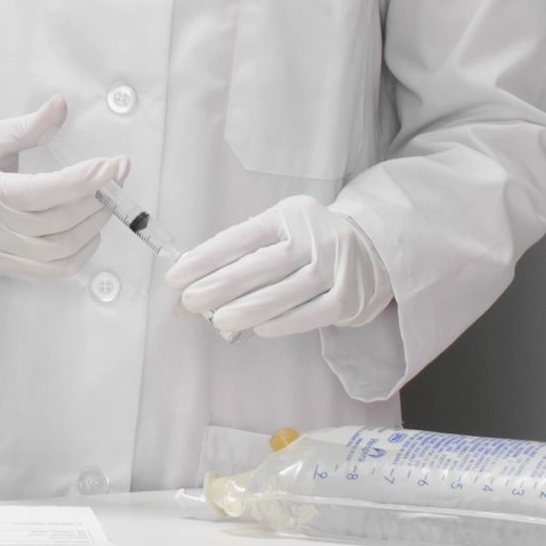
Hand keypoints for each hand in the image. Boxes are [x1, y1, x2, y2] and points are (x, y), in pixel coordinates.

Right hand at [0, 98, 124, 280]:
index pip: (40, 191)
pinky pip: (56, 270)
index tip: (112, 166)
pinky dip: (82, 251)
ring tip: (103, 203)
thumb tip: (61, 106)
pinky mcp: (7, 270)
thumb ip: (27, 126)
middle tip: (114, 179)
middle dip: (96, 198)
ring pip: (62, 249)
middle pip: (58, 221)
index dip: (82, 180)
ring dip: (93, 224)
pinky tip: (87, 231)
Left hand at [166, 195, 390, 338]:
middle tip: (190, 301)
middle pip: (266, 262)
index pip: (243, 236)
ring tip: (220, 320)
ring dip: (252, 307)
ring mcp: (338, 266)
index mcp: (289, 216)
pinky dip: (286, 322)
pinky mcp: (350, 297)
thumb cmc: (305, 245)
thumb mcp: (273, 236)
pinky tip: (261, 329)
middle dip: (223, 284)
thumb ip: (232, 262)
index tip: (176, 277)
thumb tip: (182, 299)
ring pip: (291, 289)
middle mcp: (317, 237)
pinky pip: (316, 312)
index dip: (207, 257)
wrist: (369, 249)